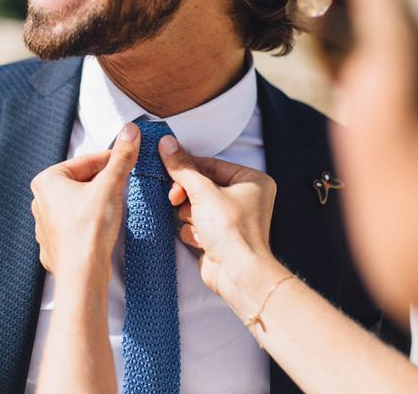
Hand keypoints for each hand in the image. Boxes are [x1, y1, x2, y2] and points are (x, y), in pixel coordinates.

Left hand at [30, 123, 140, 282]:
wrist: (82, 274)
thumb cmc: (90, 229)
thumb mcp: (110, 186)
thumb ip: (121, 157)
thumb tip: (130, 130)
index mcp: (47, 180)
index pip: (87, 161)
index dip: (112, 160)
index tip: (130, 161)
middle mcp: (40, 200)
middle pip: (82, 181)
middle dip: (104, 183)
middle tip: (124, 186)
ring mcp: (45, 224)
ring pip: (79, 203)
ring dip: (98, 202)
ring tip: (115, 209)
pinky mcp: (54, 243)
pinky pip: (75, 224)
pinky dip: (90, 222)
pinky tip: (102, 228)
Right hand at [158, 135, 282, 314]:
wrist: (238, 274)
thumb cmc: (232, 231)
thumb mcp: (203, 192)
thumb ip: (182, 168)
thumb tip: (167, 144)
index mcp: (251, 180)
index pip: (211, 165)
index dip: (188, 167)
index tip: (166, 164)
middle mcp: (245, 197)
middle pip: (201, 185)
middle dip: (187, 195)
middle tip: (175, 198)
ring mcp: (232, 218)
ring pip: (195, 205)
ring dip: (189, 215)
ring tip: (196, 225)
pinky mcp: (220, 235)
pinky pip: (196, 223)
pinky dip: (193, 231)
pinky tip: (200, 240)